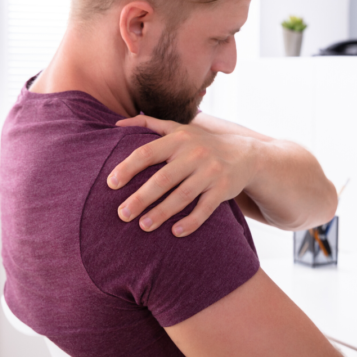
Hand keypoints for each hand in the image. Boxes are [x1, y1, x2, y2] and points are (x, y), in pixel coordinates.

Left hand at [108, 115, 257, 236]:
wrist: (245, 154)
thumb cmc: (202, 143)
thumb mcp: (179, 128)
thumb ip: (148, 124)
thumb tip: (115, 125)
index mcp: (179, 138)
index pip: (147, 152)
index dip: (128, 168)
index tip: (111, 184)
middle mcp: (195, 154)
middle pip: (163, 179)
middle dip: (140, 198)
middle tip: (122, 215)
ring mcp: (210, 172)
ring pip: (182, 196)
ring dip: (161, 213)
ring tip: (143, 226)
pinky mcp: (223, 189)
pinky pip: (205, 208)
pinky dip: (191, 221)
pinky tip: (175, 232)